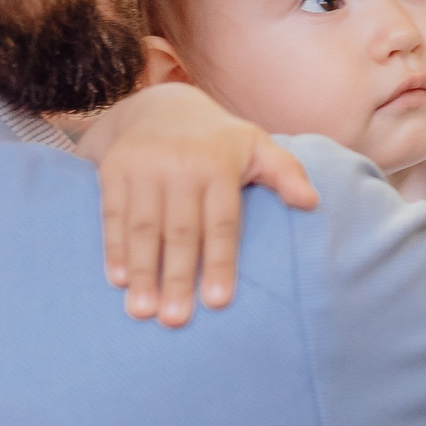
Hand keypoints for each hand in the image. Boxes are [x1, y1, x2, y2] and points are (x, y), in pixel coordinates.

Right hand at [72, 83, 319, 322]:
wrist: (160, 105)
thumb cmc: (218, 141)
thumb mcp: (257, 146)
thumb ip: (286, 173)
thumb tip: (312, 202)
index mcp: (218, 166)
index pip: (221, 222)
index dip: (220, 262)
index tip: (218, 302)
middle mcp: (180, 166)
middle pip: (181, 231)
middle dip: (177, 276)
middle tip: (175, 320)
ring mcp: (145, 167)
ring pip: (145, 227)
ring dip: (143, 271)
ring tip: (143, 311)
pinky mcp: (115, 170)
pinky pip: (113, 215)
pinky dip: (115, 249)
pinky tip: (118, 281)